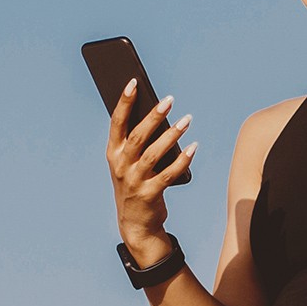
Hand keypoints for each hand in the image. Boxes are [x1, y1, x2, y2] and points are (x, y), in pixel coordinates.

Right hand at [106, 80, 197, 257]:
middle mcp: (121, 165)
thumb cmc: (135, 183)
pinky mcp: (149, 194)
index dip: (124, 102)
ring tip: (187, 120)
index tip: (133, 82)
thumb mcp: (130, 162)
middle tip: (169, 100)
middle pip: (138, 135)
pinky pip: (168, 174)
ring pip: (154, 153)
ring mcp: (134, 181)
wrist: (135, 223)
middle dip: (154, 116)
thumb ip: (138, 140)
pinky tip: (193, 146)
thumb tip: (158, 113)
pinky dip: (182, 159)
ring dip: (172, 135)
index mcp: (113, 153)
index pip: (117, 122)